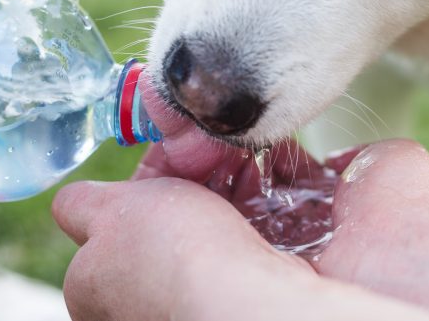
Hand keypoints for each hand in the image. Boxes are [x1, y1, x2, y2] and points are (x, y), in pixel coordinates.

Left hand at [52, 140, 428, 320]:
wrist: (332, 285)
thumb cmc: (204, 286)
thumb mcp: (110, 259)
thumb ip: (96, 224)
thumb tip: (76, 208)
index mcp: (192, 293)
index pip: (158, 229)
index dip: (148, 187)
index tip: (150, 156)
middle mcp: (248, 268)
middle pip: (206, 187)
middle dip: (192, 155)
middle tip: (194, 142)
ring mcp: (306, 236)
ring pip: (254, 163)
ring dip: (237, 143)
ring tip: (236, 146)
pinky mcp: (351, 197)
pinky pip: (309, 149)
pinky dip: (289, 134)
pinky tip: (277, 141)